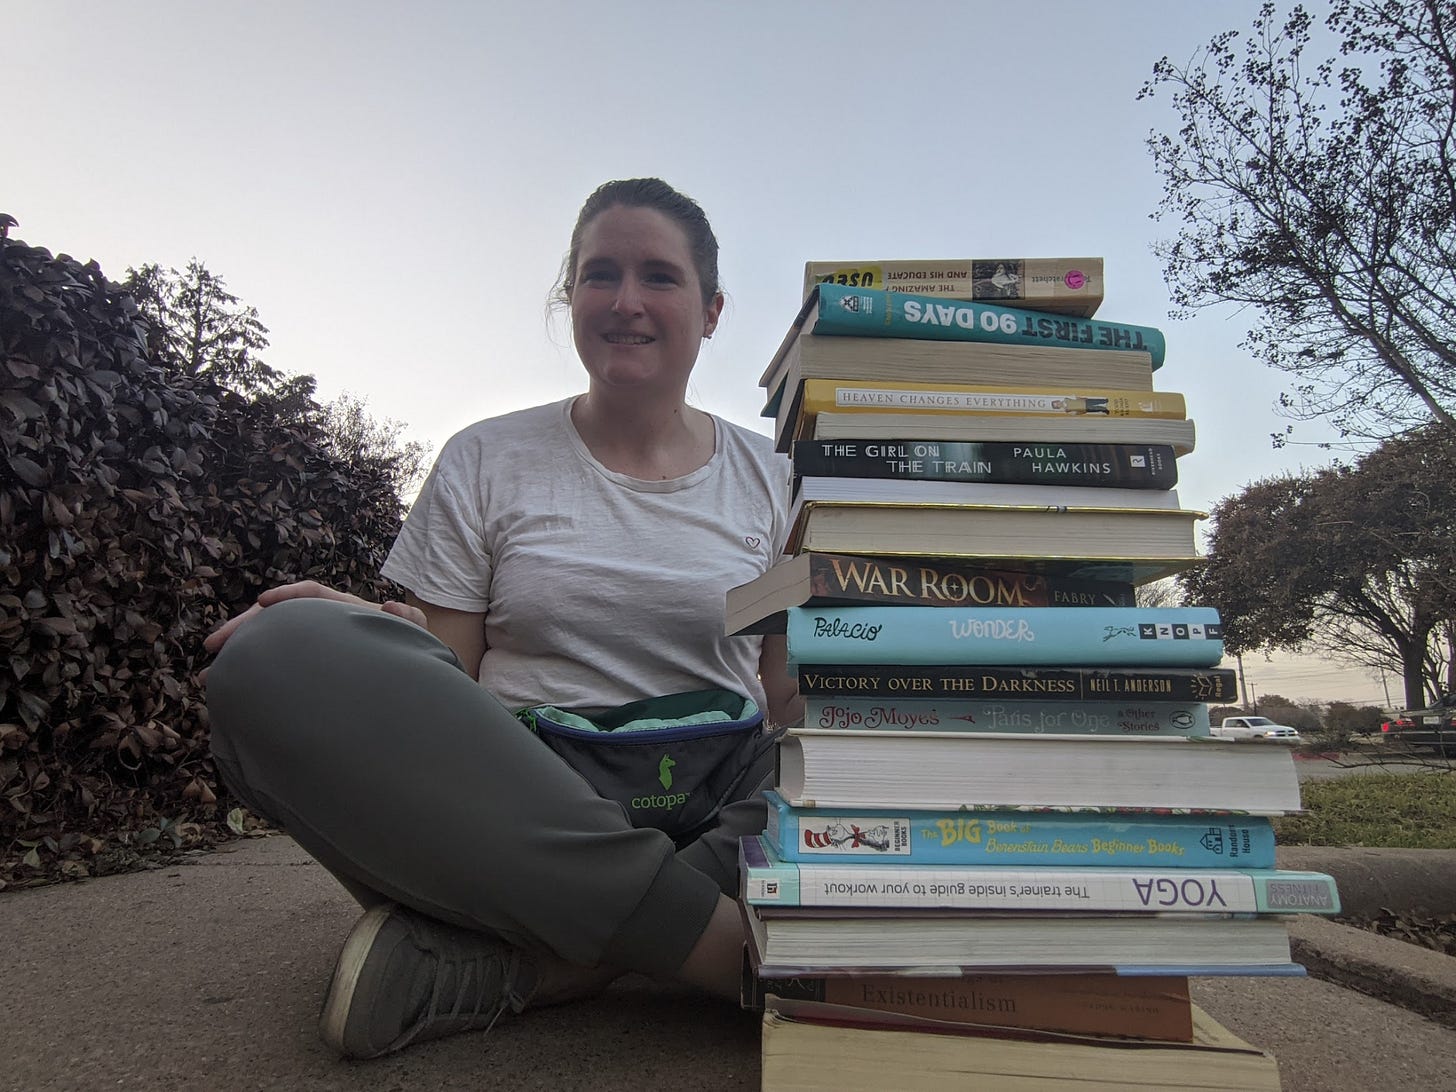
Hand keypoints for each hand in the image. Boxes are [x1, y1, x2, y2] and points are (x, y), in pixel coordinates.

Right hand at [202, 580, 426, 658]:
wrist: (407, 675)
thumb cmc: (409, 651)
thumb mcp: (414, 636)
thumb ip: (408, 621)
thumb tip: (392, 606)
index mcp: (343, 610)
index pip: (311, 594)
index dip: (286, 596)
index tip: (263, 603)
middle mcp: (320, 622)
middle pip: (275, 618)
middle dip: (243, 627)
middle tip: (214, 644)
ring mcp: (308, 644)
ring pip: (265, 643)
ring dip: (237, 654)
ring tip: (209, 676)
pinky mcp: (300, 666)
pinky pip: (268, 665)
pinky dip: (247, 674)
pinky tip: (227, 691)